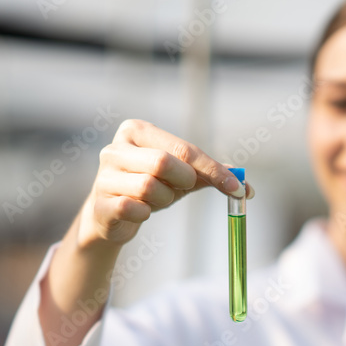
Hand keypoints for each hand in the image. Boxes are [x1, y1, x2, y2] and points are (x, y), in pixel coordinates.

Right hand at [77, 119, 254, 246]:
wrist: (111, 214)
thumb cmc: (150, 187)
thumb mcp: (181, 176)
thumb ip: (211, 175)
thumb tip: (245, 187)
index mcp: (137, 131)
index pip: (184, 149)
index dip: (213, 170)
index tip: (237, 189)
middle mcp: (116, 147)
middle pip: (164, 162)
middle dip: (183, 181)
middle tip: (183, 189)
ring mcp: (104, 175)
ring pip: (149, 187)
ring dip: (164, 199)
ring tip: (157, 199)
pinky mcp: (100, 203)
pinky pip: (133, 208)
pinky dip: (146, 214)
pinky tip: (141, 211)